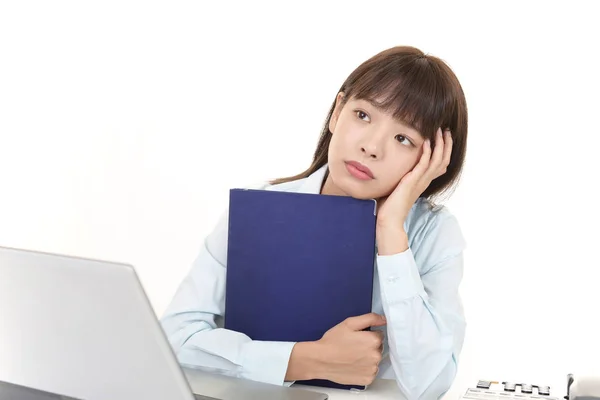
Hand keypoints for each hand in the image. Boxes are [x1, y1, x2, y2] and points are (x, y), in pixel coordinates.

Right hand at [315, 313, 385, 385]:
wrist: (320, 360)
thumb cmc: (333, 341)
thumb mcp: (349, 323)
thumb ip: (369, 318)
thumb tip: (384, 319)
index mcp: (374, 340)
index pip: (379, 334)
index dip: (367, 334)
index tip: (357, 337)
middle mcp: (376, 355)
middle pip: (378, 347)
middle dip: (369, 346)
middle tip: (353, 346)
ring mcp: (373, 369)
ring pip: (375, 360)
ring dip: (367, 358)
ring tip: (352, 357)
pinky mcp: (368, 379)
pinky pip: (371, 371)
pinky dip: (364, 369)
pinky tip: (353, 366)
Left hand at [376, 128, 451, 253]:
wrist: (389, 220)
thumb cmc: (389, 206)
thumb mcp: (397, 186)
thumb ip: (399, 177)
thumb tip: (391, 167)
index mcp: (422, 181)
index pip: (439, 164)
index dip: (443, 150)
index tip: (442, 137)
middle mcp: (424, 181)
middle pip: (443, 160)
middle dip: (445, 144)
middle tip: (446, 130)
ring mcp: (420, 181)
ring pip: (437, 160)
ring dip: (439, 144)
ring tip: (439, 131)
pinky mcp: (412, 182)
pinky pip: (423, 165)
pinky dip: (427, 153)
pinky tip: (426, 142)